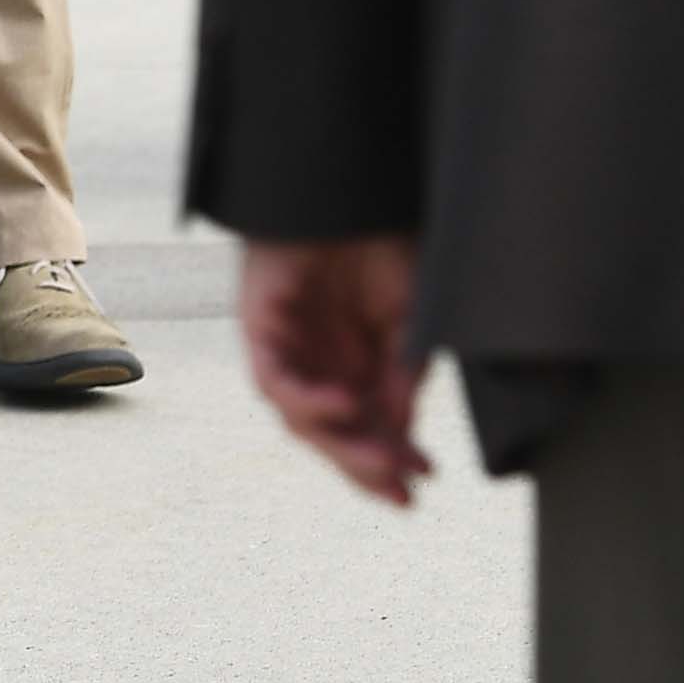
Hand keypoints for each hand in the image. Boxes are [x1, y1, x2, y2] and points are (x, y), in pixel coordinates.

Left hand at [237, 236, 432, 506]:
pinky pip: (275, 381)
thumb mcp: (410, 318)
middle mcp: (318, 362)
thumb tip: (402, 432)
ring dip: (342, 444)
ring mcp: (288, 348)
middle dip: (367, 467)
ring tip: (381, 460)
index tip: (423, 480)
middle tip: (402, 493)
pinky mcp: (260, 328)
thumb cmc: (378, 242)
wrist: (343, 189)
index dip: (391, 458)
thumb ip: (404, 374)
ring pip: (302, 419)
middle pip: (332, 434)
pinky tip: (344, 404)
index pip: (366, 427)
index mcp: (355, 363)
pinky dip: (307, 400)